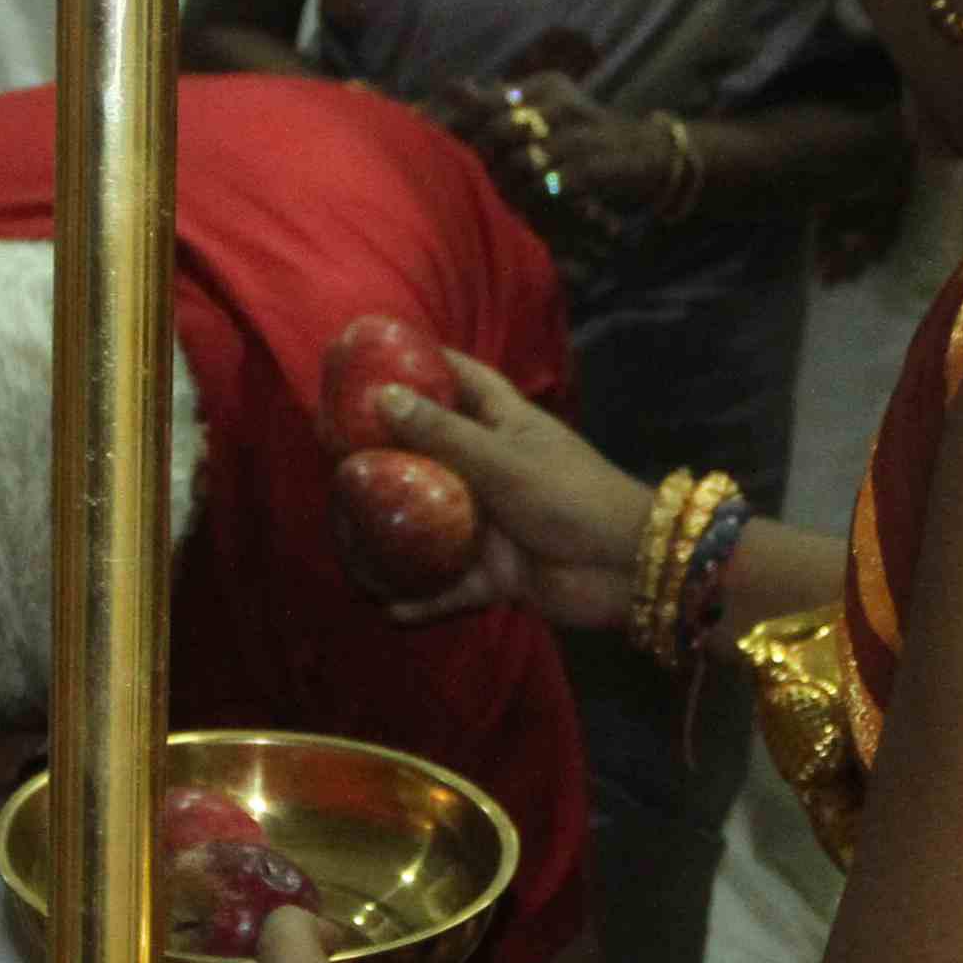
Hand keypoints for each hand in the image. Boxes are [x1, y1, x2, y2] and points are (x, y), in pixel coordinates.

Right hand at [359, 349, 652, 634]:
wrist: (627, 568)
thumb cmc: (572, 495)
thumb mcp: (502, 459)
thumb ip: (443, 433)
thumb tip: (385, 396)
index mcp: (504, 425)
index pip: (462, 379)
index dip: (424, 363)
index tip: (377, 355)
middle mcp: (493, 469)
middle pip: (432, 454)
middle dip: (389, 455)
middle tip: (335, 453)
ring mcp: (494, 523)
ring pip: (433, 525)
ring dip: (397, 533)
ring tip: (347, 536)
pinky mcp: (498, 573)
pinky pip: (451, 586)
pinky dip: (424, 598)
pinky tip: (388, 607)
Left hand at [436, 56, 660, 243]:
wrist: (644, 151)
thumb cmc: (582, 133)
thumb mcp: (545, 109)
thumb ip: (501, 101)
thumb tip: (453, 87)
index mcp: (547, 85)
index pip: (493, 101)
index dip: (466, 126)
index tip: (448, 149)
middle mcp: (565, 102)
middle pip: (505, 129)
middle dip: (484, 159)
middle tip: (472, 180)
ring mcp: (584, 133)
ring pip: (527, 159)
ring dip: (507, 184)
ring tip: (495, 197)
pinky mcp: (599, 164)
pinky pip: (555, 183)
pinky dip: (535, 197)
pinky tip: (525, 207)